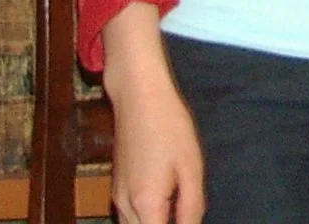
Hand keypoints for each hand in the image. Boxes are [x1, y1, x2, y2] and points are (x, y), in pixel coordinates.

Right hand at [102, 5, 204, 223]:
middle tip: (185, 215)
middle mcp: (124, 206)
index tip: (189, 219)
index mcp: (145, 204)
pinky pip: (129, 216)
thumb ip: (191, 204)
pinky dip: (145, 218)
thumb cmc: (169, 126)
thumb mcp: (190, 165)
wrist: (138, 97)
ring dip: (154, 222)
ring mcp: (117, 196)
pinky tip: (165, 204)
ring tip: (177, 210)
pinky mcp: (117, 186)